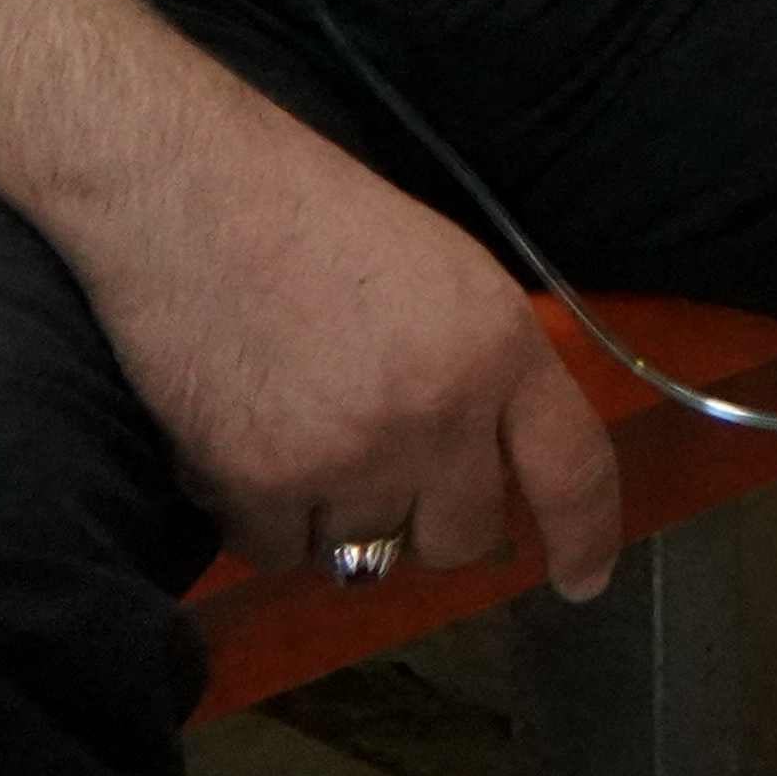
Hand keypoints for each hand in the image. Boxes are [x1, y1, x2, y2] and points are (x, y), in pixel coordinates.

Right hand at [84, 112, 625, 603]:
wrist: (190, 193)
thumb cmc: (317, 216)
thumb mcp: (447, 276)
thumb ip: (482, 372)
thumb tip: (490, 467)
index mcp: (499, 349)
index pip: (573, 469)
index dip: (586, 538)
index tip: (582, 582)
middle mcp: (438, 414)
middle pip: (462, 537)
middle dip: (430, 519)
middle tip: (385, 469)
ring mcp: (349, 455)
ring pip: (367, 553)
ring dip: (339, 516)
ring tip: (301, 428)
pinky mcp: (259, 483)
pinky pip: (281, 553)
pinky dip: (263, 518)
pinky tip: (245, 444)